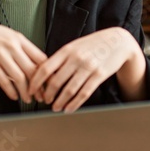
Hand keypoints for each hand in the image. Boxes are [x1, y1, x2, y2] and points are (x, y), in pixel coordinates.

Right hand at [0, 16, 47, 104]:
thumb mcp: (8, 35)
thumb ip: (21, 47)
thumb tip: (37, 62)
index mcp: (19, 38)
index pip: (41, 58)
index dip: (48, 73)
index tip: (51, 83)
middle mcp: (12, 46)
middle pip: (32, 70)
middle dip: (40, 87)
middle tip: (43, 96)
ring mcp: (0, 54)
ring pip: (19, 77)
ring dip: (25, 92)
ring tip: (29, 100)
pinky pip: (3, 80)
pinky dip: (10, 91)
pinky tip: (14, 96)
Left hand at [28, 27, 144, 111]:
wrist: (118, 41)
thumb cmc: (94, 44)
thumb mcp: (75, 46)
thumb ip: (61, 58)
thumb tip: (44, 73)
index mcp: (67, 50)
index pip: (45, 68)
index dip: (36, 82)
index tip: (31, 90)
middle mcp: (76, 58)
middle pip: (56, 81)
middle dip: (48, 95)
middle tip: (45, 101)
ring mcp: (88, 67)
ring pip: (69, 90)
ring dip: (60, 102)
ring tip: (55, 107)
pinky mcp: (99, 75)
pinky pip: (84, 93)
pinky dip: (74, 104)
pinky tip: (69, 109)